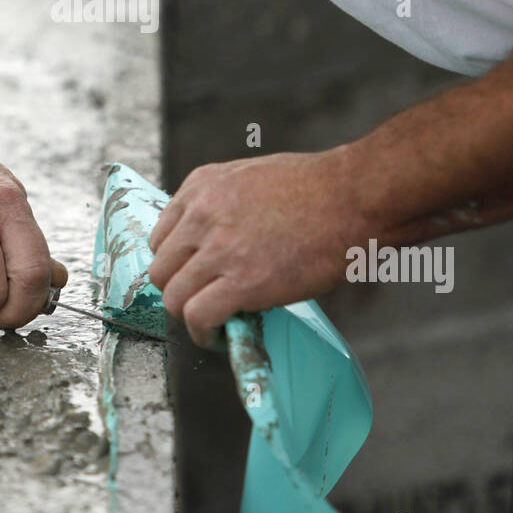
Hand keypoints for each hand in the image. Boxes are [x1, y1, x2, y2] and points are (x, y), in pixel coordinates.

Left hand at [147, 149, 357, 347]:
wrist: (351, 198)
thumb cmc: (316, 188)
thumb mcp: (251, 177)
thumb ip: (223, 204)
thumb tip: (212, 238)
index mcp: (202, 186)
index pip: (161, 237)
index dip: (177, 263)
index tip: (193, 277)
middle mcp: (202, 214)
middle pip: (160, 269)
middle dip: (179, 290)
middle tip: (203, 301)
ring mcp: (219, 248)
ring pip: (173, 297)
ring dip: (189, 315)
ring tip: (213, 323)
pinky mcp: (242, 281)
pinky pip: (198, 316)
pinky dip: (203, 333)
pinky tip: (219, 335)